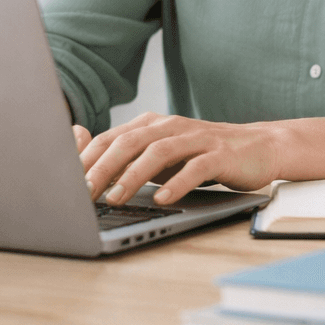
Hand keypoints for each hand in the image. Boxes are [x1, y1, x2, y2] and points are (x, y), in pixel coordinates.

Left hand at [75, 112, 282, 206]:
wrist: (259, 147)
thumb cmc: (203, 155)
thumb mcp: (161, 155)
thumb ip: (128, 156)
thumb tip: (83, 160)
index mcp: (152, 125)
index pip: (111, 138)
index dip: (87, 159)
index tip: (65, 182)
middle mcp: (171, 126)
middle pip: (129, 142)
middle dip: (102, 168)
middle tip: (82, 193)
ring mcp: (197, 138)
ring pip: (158, 152)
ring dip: (134, 176)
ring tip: (116, 198)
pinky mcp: (220, 155)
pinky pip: (196, 168)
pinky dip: (177, 183)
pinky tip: (163, 199)